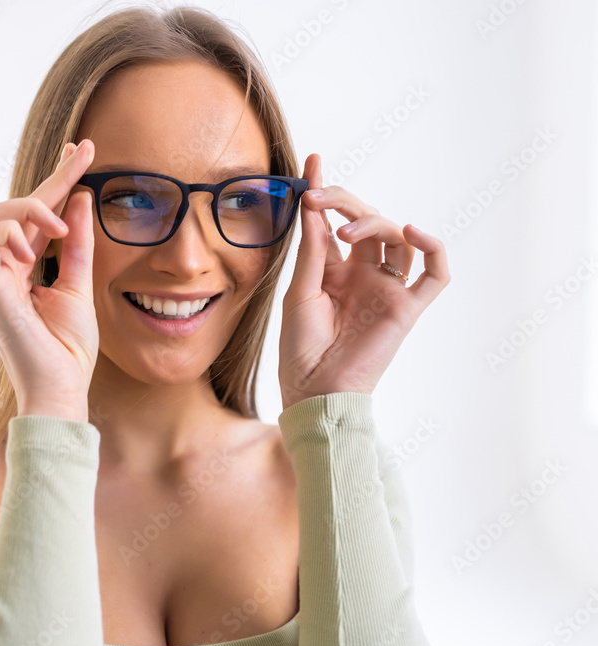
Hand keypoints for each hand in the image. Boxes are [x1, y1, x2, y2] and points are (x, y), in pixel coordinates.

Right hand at [0, 139, 96, 418]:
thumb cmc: (68, 349)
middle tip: (84, 161)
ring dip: (27, 210)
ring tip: (55, 233)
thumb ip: (76, 244)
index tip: (82, 148)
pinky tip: (34, 253)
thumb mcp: (79, 285)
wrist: (61, 387)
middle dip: (50, 180)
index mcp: (19, 269)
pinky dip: (11, 233)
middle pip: (10, 205)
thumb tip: (81, 200)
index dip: (57, 178)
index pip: (34, 214)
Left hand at [277, 154, 450, 410]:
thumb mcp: (299, 291)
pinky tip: (411, 231)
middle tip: (320, 196)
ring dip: (375, 222)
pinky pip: (436, 274)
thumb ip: (312, 250)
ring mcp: (387, 290)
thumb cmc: (300, 349)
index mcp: (333, 271)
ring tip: (348, 228)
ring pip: (396, 239)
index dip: (325, 193)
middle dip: (345, 202)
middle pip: (367, 223)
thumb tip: (312, 204)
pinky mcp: (407, 308)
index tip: (311, 162)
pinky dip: (433, 249)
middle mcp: (363, 275)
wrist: (315, 392)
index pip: (333, 223)